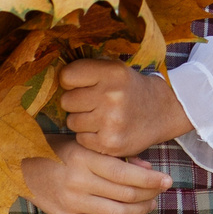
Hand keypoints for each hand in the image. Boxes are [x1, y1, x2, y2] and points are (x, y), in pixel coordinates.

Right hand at [20, 135, 170, 213]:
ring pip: (119, 213)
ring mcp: (74, 204)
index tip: (167, 180)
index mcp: (84, 159)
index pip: (125, 173)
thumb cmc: (57, 150)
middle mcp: (79, 183)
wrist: (21, 168)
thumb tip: (147, 169)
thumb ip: (115, 155)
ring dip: (142, 211)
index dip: (150, 180)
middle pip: (126, 195)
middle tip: (161, 190)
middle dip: (150, 194)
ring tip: (151, 205)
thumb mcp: (84, 144)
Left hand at [60, 59, 193, 158]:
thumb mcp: (115, 70)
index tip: (81, 84)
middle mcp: (112, 95)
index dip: (70, 81)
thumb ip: (87, 71)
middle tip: (93, 103)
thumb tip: (50, 76)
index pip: (67, 76)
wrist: (162, 111)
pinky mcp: (110, 143)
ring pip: (72, 121)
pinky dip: (89, 136)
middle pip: (66, 101)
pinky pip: (81, 139)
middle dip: (76, 103)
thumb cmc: (130, 89)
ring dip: (81, 121)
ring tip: (100, 117)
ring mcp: (111, 121)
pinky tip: (104, 130)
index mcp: (113, 72)